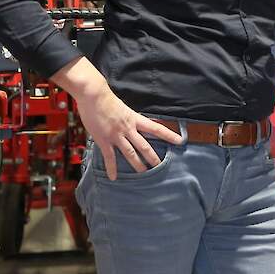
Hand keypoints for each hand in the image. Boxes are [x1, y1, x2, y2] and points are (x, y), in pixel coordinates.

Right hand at [52, 57, 181, 179]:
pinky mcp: (104, 140)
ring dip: (137, 164)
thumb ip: (130, 119)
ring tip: (144, 173)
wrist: (94, 96)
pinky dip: (111, 168)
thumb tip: (137, 124)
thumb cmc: (108, 99)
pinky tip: (114, 177)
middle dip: (152, 157)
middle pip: (144, 145)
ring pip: (130, 153)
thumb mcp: (124, 109)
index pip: (156, 128)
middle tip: (160, 166)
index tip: (180, 141)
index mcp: (135, 119)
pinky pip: (109, 157)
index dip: (169, 135)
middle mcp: (128, 128)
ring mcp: (116, 135)